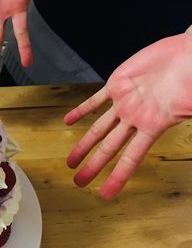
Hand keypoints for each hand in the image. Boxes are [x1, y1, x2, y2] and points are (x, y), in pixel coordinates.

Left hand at [64, 32, 191, 198]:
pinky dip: (81, 110)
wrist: (187, 52)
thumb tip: (188, 119)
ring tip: (70, 161)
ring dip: (83, 145)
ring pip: (98, 129)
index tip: (105, 195)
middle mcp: (135, 118)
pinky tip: (68, 121)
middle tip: (79, 182)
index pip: (130, 159)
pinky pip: (94, 101)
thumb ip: (186, 117)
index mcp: (153, 126)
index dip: (117, 178)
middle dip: (93, 166)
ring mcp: (124, 102)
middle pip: (108, 148)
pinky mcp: (117, 84)